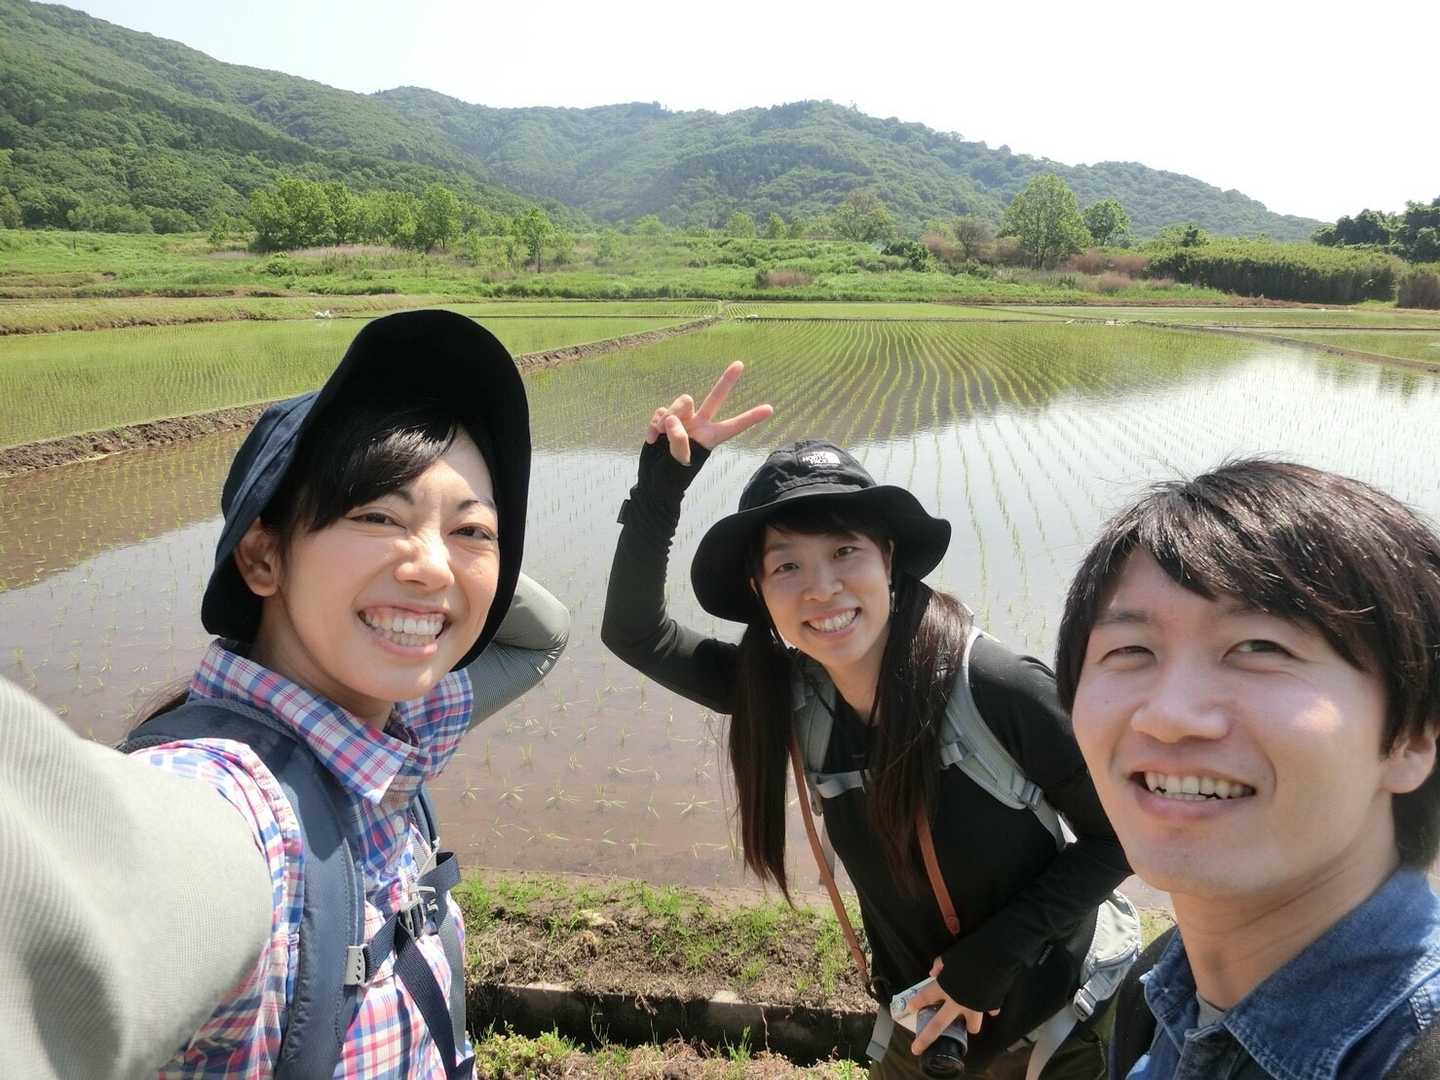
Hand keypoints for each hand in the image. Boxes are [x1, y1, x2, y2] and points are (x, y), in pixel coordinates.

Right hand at [643, 361, 772, 464]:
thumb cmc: (671, 476)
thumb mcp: (679, 461)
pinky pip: (661, 412)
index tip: (770, 409)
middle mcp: (698, 425)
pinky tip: (652, 439)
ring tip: (662, 435)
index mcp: (709, 438)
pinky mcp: (664, 419)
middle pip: (714, 398)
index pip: (733, 426)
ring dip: (670, 417)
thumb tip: (672, 419)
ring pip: (681, 403)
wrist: (652, 480)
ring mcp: (681, 421)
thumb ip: (679, 438)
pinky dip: (654, 425)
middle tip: (740, 364)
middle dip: (726, 381)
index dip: (750, 418)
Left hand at [903, 957, 1000, 1056]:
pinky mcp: (991, 1005)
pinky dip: (990, 1009)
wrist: (996, 958)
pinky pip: (990, 1010)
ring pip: (972, 1026)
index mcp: (944, 988)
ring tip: (969, 1025)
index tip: (908, 1008)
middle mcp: (957, 1002)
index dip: (915, 1002)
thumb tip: (934, 971)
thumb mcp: (950, 955)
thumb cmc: (970, 955)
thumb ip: (940, 964)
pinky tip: (989, 1005)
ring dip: (970, 1026)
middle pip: (938, 1024)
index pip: (925, 997)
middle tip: (916, 1049)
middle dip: (926, 1038)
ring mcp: (975, 1007)